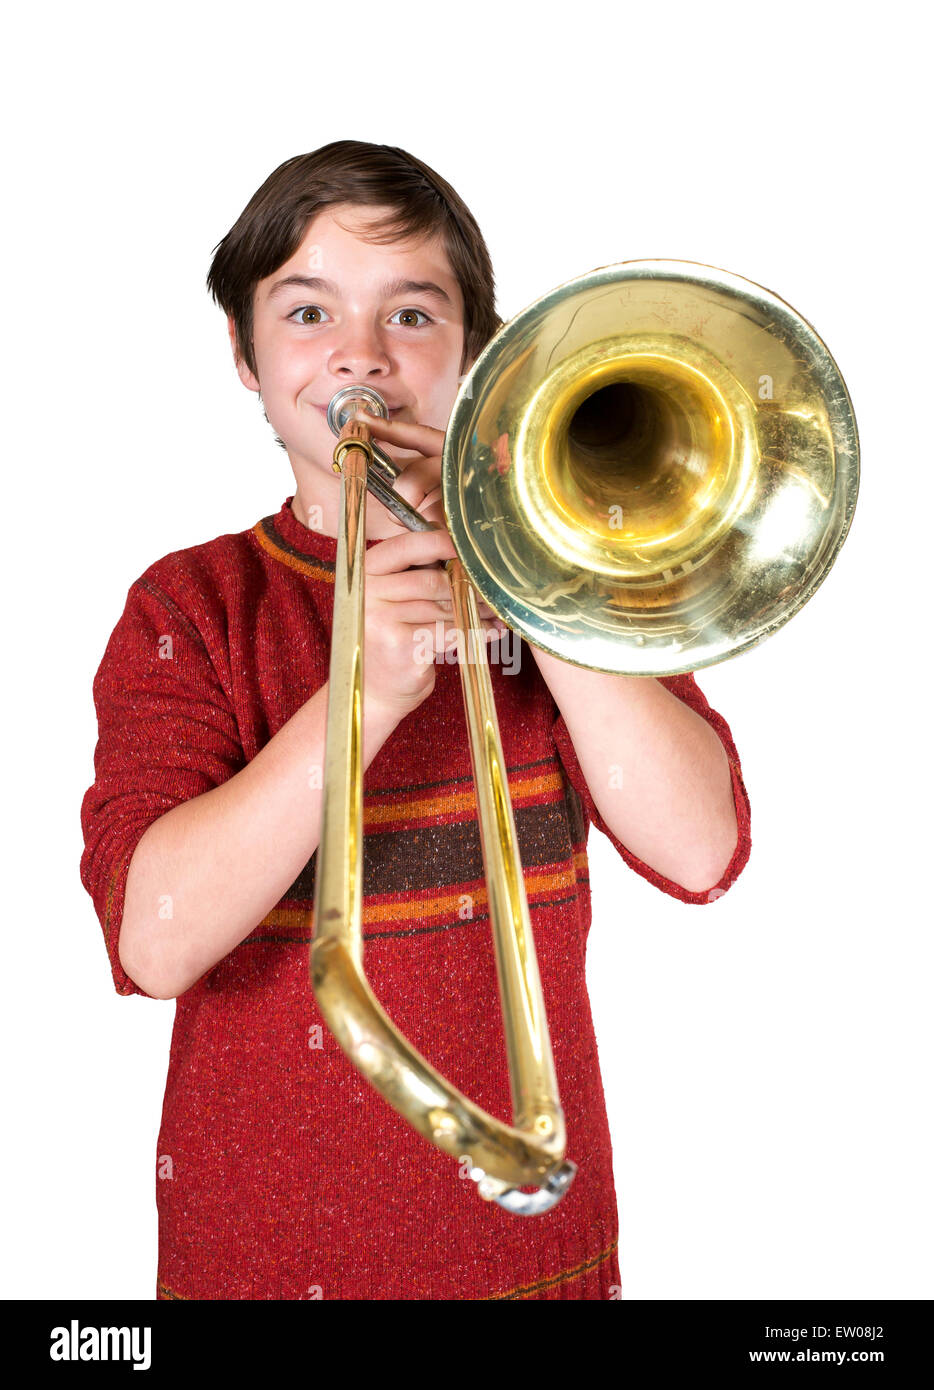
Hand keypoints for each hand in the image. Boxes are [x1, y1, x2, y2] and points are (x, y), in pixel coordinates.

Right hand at [357, 412, 505, 717]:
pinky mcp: (403, 647)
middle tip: (493, 588)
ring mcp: (383, 621)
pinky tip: (492, 632)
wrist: (374, 692)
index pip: (406, 547)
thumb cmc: (389, 640)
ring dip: (477, 610)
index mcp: (364, 575)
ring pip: (445, 608)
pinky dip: (476, 633)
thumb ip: (413, 576)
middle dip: (467, 586)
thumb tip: (462, 553)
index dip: (439, 541)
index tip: (467, 544)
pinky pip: (451, 632)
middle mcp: (368, 595)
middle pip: (432, 581)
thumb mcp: (389, 601)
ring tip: (496, 612)